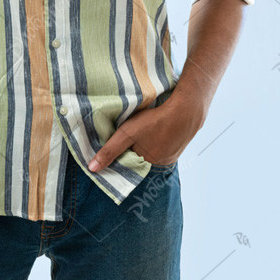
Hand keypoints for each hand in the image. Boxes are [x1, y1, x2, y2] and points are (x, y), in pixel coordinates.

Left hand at [87, 95, 203, 171]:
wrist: (186, 111)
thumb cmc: (155, 122)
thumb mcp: (127, 134)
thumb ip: (110, 151)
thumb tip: (92, 169)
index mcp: (147, 164)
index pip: (128, 163)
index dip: (120, 155)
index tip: (115, 146)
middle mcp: (160, 164)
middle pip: (140, 157)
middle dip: (134, 148)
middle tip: (131, 133)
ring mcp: (171, 155)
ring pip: (153, 150)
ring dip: (147, 142)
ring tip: (145, 129)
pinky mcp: (179, 144)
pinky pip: (165, 144)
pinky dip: (159, 138)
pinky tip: (157, 128)